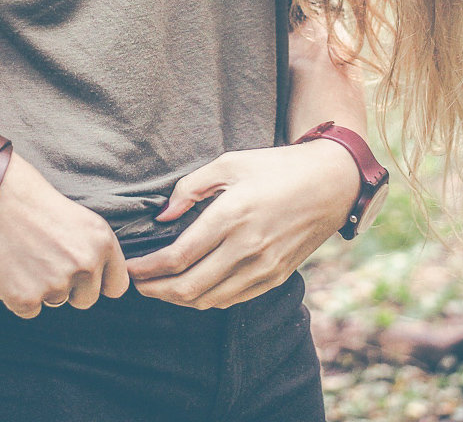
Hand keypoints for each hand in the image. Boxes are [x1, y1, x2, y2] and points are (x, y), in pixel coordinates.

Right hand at [0, 152, 129, 317]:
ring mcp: (56, 284)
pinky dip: (18, 295)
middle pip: (87, 300)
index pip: (117, 286)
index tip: (84, 276)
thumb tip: (98, 280)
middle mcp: (85, 264)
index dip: (99, 282)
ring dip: (41, 288)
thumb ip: (92, 249)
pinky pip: (29, 311)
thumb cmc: (29, 199)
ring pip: (55, 303)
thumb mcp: (76, 217)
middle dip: (69, 288)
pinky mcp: (25, 298)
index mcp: (102, 241)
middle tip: (44, 260)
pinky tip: (9, 268)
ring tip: (24, 256)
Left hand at [125, 139, 361, 308]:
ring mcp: (264, 267)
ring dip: (178, 299)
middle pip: (188, 287)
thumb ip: (191, 187)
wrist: (332, 184)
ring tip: (159, 288)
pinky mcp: (276, 276)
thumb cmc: (277, 167)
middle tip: (136, 284)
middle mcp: (247, 247)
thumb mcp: (230, 162)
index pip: (178, 257)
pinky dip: (206, 300)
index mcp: (232, 215)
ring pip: (209, 299)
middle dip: (154, 290)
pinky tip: (193, 289)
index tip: (130, 268)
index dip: (147, 269)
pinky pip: (232, 299)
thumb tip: (164, 217)